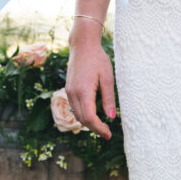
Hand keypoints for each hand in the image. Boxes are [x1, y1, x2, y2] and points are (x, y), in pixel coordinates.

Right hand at [66, 20, 115, 138]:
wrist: (82, 46)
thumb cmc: (97, 59)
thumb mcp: (107, 78)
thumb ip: (109, 98)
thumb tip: (111, 117)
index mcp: (83, 91)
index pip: (89, 117)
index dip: (99, 128)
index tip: (109, 134)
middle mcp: (73, 93)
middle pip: (82, 119)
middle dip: (94, 128)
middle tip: (107, 133)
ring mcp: (69, 91)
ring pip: (76, 114)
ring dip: (88, 123)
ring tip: (101, 126)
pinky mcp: (69, 89)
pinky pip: (74, 107)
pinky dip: (83, 115)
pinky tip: (93, 115)